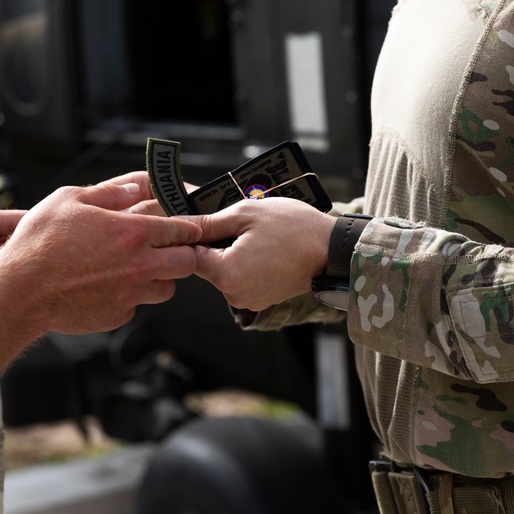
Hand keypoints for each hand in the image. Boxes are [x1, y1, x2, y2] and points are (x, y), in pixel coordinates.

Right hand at [0, 172, 201, 368]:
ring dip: (159, 279)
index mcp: (133, 231)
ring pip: (168, 289)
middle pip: (187, 262)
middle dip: (182, 255)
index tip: (187, 229)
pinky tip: (107, 288)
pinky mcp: (118, 315)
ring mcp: (131, 293)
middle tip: (168, 251)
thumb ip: (108, 192)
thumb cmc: (39, 241)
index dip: (188, 228)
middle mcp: (140, 264)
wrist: (21, 289)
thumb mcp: (69, 199)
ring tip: (137, 271)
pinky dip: (128, 298)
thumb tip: (134, 188)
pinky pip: (136, 307)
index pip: (182, 229)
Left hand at [188, 197, 333, 310]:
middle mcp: (233, 295)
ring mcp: (247, 300)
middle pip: (205, 265)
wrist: (332, 251)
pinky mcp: (260, 300)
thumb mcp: (246, 213)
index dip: (193, 235)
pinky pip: (240, 278)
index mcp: (225, 274)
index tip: (204, 220)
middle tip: (238, 223)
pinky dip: (245, 263)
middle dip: (215, 243)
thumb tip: (180, 223)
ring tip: (256, 236)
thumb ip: (209, 222)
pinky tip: (263, 248)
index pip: (189, 255)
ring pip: (223, 271)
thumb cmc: (293, 228)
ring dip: (230, 252)